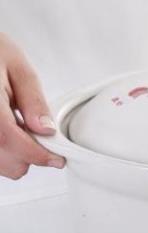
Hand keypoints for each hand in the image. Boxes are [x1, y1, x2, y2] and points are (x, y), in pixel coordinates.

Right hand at [0, 33, 64, 179]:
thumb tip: (46, 130)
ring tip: (17, 127)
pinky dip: (4, 152)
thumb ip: (33, 100)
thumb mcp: (17, 67)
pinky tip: (7, 132)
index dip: (39, 154)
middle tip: (35, 133)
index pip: (10, 140)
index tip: (57, 158)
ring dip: (15, 155)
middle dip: (29, 155)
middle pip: (8, 162)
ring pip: (0, 166)